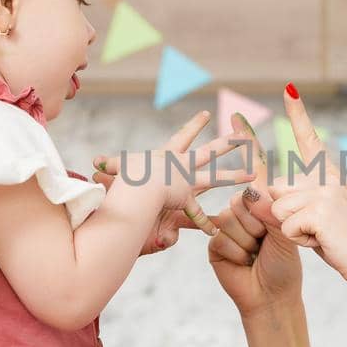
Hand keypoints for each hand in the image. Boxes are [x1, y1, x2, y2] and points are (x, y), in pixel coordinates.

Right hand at [91, 110, 252, 255]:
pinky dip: (203, 223)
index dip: (195, 125)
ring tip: (252, 174)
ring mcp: (186, 180)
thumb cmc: (125, 174)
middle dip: (228, 143)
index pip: (184, 135)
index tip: (206, 115)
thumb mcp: (118, 167)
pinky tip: (215, 231)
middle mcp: (182, 164)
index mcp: (169, 154)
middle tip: (245, 136)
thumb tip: (94, 164)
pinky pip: (196, 213)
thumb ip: (110, 166)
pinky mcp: (184, 198)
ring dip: (235, 176)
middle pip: (210, 151)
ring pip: (216, 177)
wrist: (134, 185)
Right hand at [207, 113, 303, 312]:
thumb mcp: (287, 233)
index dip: (246, 142)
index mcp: (262, 201)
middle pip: (242, 198)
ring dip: (249, 242)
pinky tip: (243, 263)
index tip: (239, 116)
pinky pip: (222, 236)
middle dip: (259, 224)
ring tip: (256, 255)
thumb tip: (252, 193)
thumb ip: (273, 210)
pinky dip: (237, 253)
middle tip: (266, 245)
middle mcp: (241, 209)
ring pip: (232, 218)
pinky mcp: (213, 242)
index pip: (253, 168)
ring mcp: (225, 225)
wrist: (273, 296)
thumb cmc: (285, 264)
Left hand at [267, 87, 346, 292]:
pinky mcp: (320, 211)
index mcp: (329, 174)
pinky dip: (299, 240)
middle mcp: (327, 177)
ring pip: (277, 210)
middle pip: (276, 190)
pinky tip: (322, 242)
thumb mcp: (311, 218)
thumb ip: (286, 203)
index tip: (289, 88)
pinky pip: (285, 226)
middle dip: (284, 216)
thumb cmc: (341, 242)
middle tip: (315, 229)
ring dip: (292, 230)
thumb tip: (253, 194)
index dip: (298, 114)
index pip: (309, 139)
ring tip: (320, 235)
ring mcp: (325, 192)